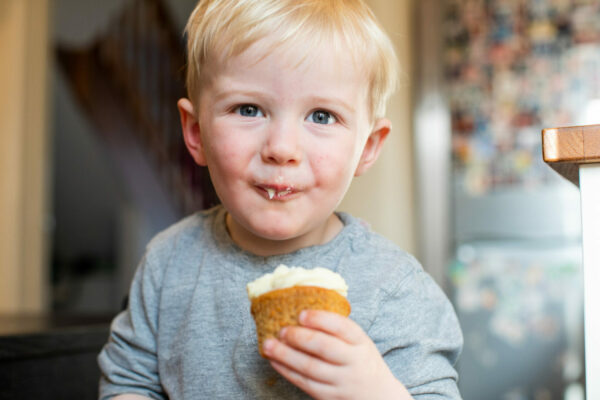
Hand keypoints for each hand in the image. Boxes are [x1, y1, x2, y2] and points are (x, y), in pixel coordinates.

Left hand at [262, 310, 412, 399]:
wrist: (378, 396)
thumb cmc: (361, 361)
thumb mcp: (359, 342)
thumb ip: (338, 329)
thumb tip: (304, 307)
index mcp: (361, 342)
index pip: (342, 327)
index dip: (320, 319)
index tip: (301, 313)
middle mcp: (353, 362)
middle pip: (324, 347)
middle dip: (299, 337)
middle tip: (282, 330)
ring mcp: (342, 381)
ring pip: (310, 367)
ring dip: (286, 355)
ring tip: (269, 344)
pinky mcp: (330, 396)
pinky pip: (305, 383)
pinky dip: (287, 371)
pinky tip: (275, 361)